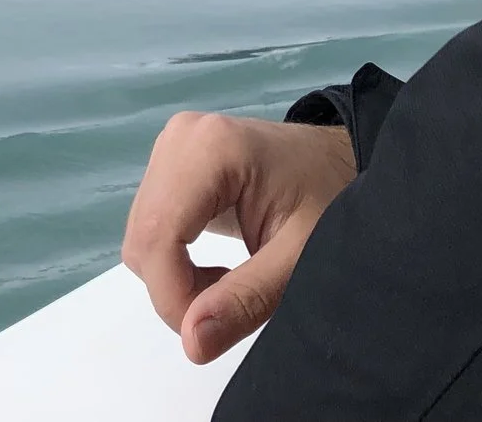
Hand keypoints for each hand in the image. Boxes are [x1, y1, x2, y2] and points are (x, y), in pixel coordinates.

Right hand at [121, 112, 356, 363]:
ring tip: (230, 280)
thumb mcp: (300, 257)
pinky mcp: (170, 161)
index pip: (158, 236)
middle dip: (176, 289)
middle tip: (230, 303)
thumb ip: (246, 300)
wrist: (339, 163)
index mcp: (212, 149)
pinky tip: (216, 265)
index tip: (211, 330)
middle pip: (145, 237)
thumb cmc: (330, 199)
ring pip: (143, 237)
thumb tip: (191, 344)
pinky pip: (151, 226)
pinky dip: (175, 260)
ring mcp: (172, 146)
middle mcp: (181, 138)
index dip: (172, 296)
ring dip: (175, 278)